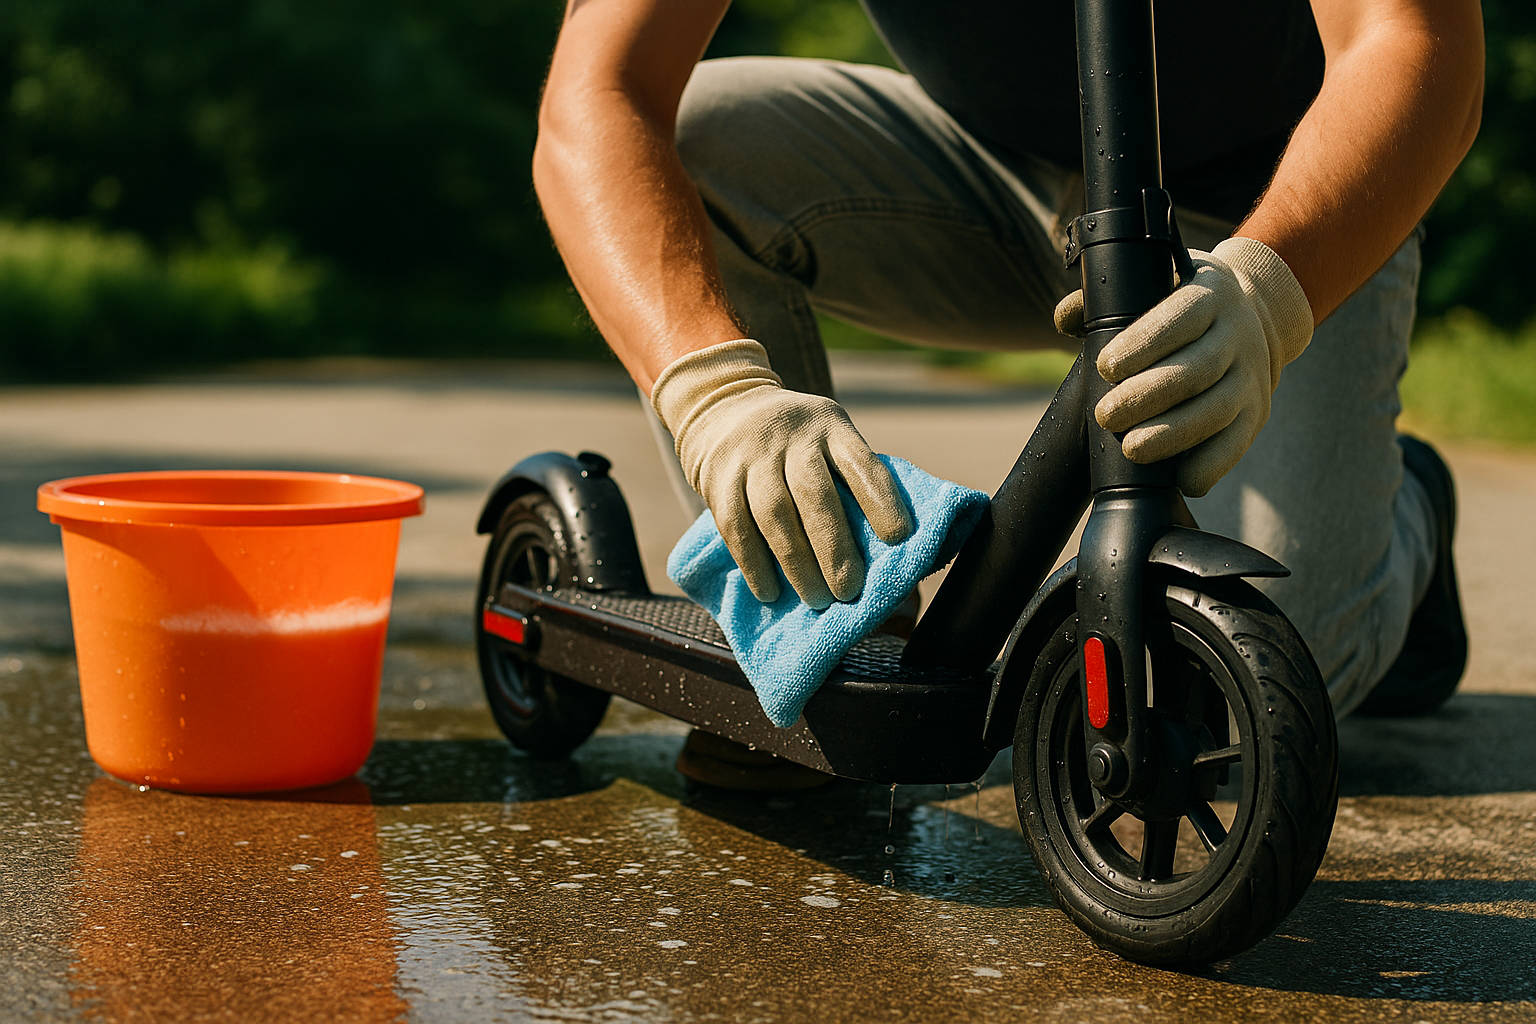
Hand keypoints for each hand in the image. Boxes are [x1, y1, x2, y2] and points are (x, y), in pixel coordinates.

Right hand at [652, 339, 912, 606]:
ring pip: (775, 515)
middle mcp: (792, 437)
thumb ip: (850, 478)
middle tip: (849, 590)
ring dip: (797, 564)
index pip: (860, 463)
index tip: (899, 537)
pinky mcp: (718, 478)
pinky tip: (770, 592)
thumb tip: (883, 550)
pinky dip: (754, 564)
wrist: (723, 405)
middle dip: (834, 548)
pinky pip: (736, 527)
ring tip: (817, 599)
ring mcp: (751, 456)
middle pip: (814, 495)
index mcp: (830, 427)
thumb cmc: (796, 441)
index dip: (881, 500)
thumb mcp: (827, 436)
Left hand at [1053, 237, 1312, 495]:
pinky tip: (1182, 480)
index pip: (1180, 317)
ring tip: (1132, 449)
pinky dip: (1211, 464)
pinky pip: (1238, 444)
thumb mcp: (1155, 286)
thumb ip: (1107, 299)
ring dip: (1174, 435)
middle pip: (1198, 369)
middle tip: (1106, 416)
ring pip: (1218, 409)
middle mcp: (1238, 334)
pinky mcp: (1257, 413)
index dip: (1144, 343)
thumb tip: (1066, 318)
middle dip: (1148, 396)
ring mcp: (1251, 377)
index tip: (1106, 368)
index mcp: (1209, 295)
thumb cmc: (1180, 309)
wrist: (1255, 317)